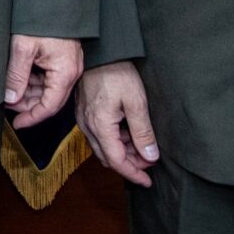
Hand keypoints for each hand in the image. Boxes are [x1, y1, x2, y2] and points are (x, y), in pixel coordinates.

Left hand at [3, 35, 83, 128]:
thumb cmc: (42, 20)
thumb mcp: (23, 48)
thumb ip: (16, 75)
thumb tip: (10, 98)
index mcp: (65, 73)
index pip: (50, 107)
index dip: (32, 117)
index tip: (17, 123)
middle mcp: (70, 72)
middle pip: (49, 100)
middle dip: (28, 105)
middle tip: (7, 104)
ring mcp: (68, 66)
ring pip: (47, 89)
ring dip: (29, 93)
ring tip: (9, 91)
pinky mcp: (62, 59)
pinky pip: (48, 78)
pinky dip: (33, 81)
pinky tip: (18, 79)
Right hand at [78, 60, 160, 187]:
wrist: (99, 52)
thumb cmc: (116, 73)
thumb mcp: (136, 102)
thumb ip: (143, 132)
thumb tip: (150, 156)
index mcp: (99, 126)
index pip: (116, 161)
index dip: (133, 174)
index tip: (148, 181)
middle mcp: (87, 126)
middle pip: (107, 157)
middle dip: (129, 164)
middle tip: (149, 161)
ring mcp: (83, 119)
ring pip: (102, 148)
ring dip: (122, 151)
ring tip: (142, 145)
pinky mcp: (84, 112)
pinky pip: (98, 136)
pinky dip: (114, 140)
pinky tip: (128, 132)